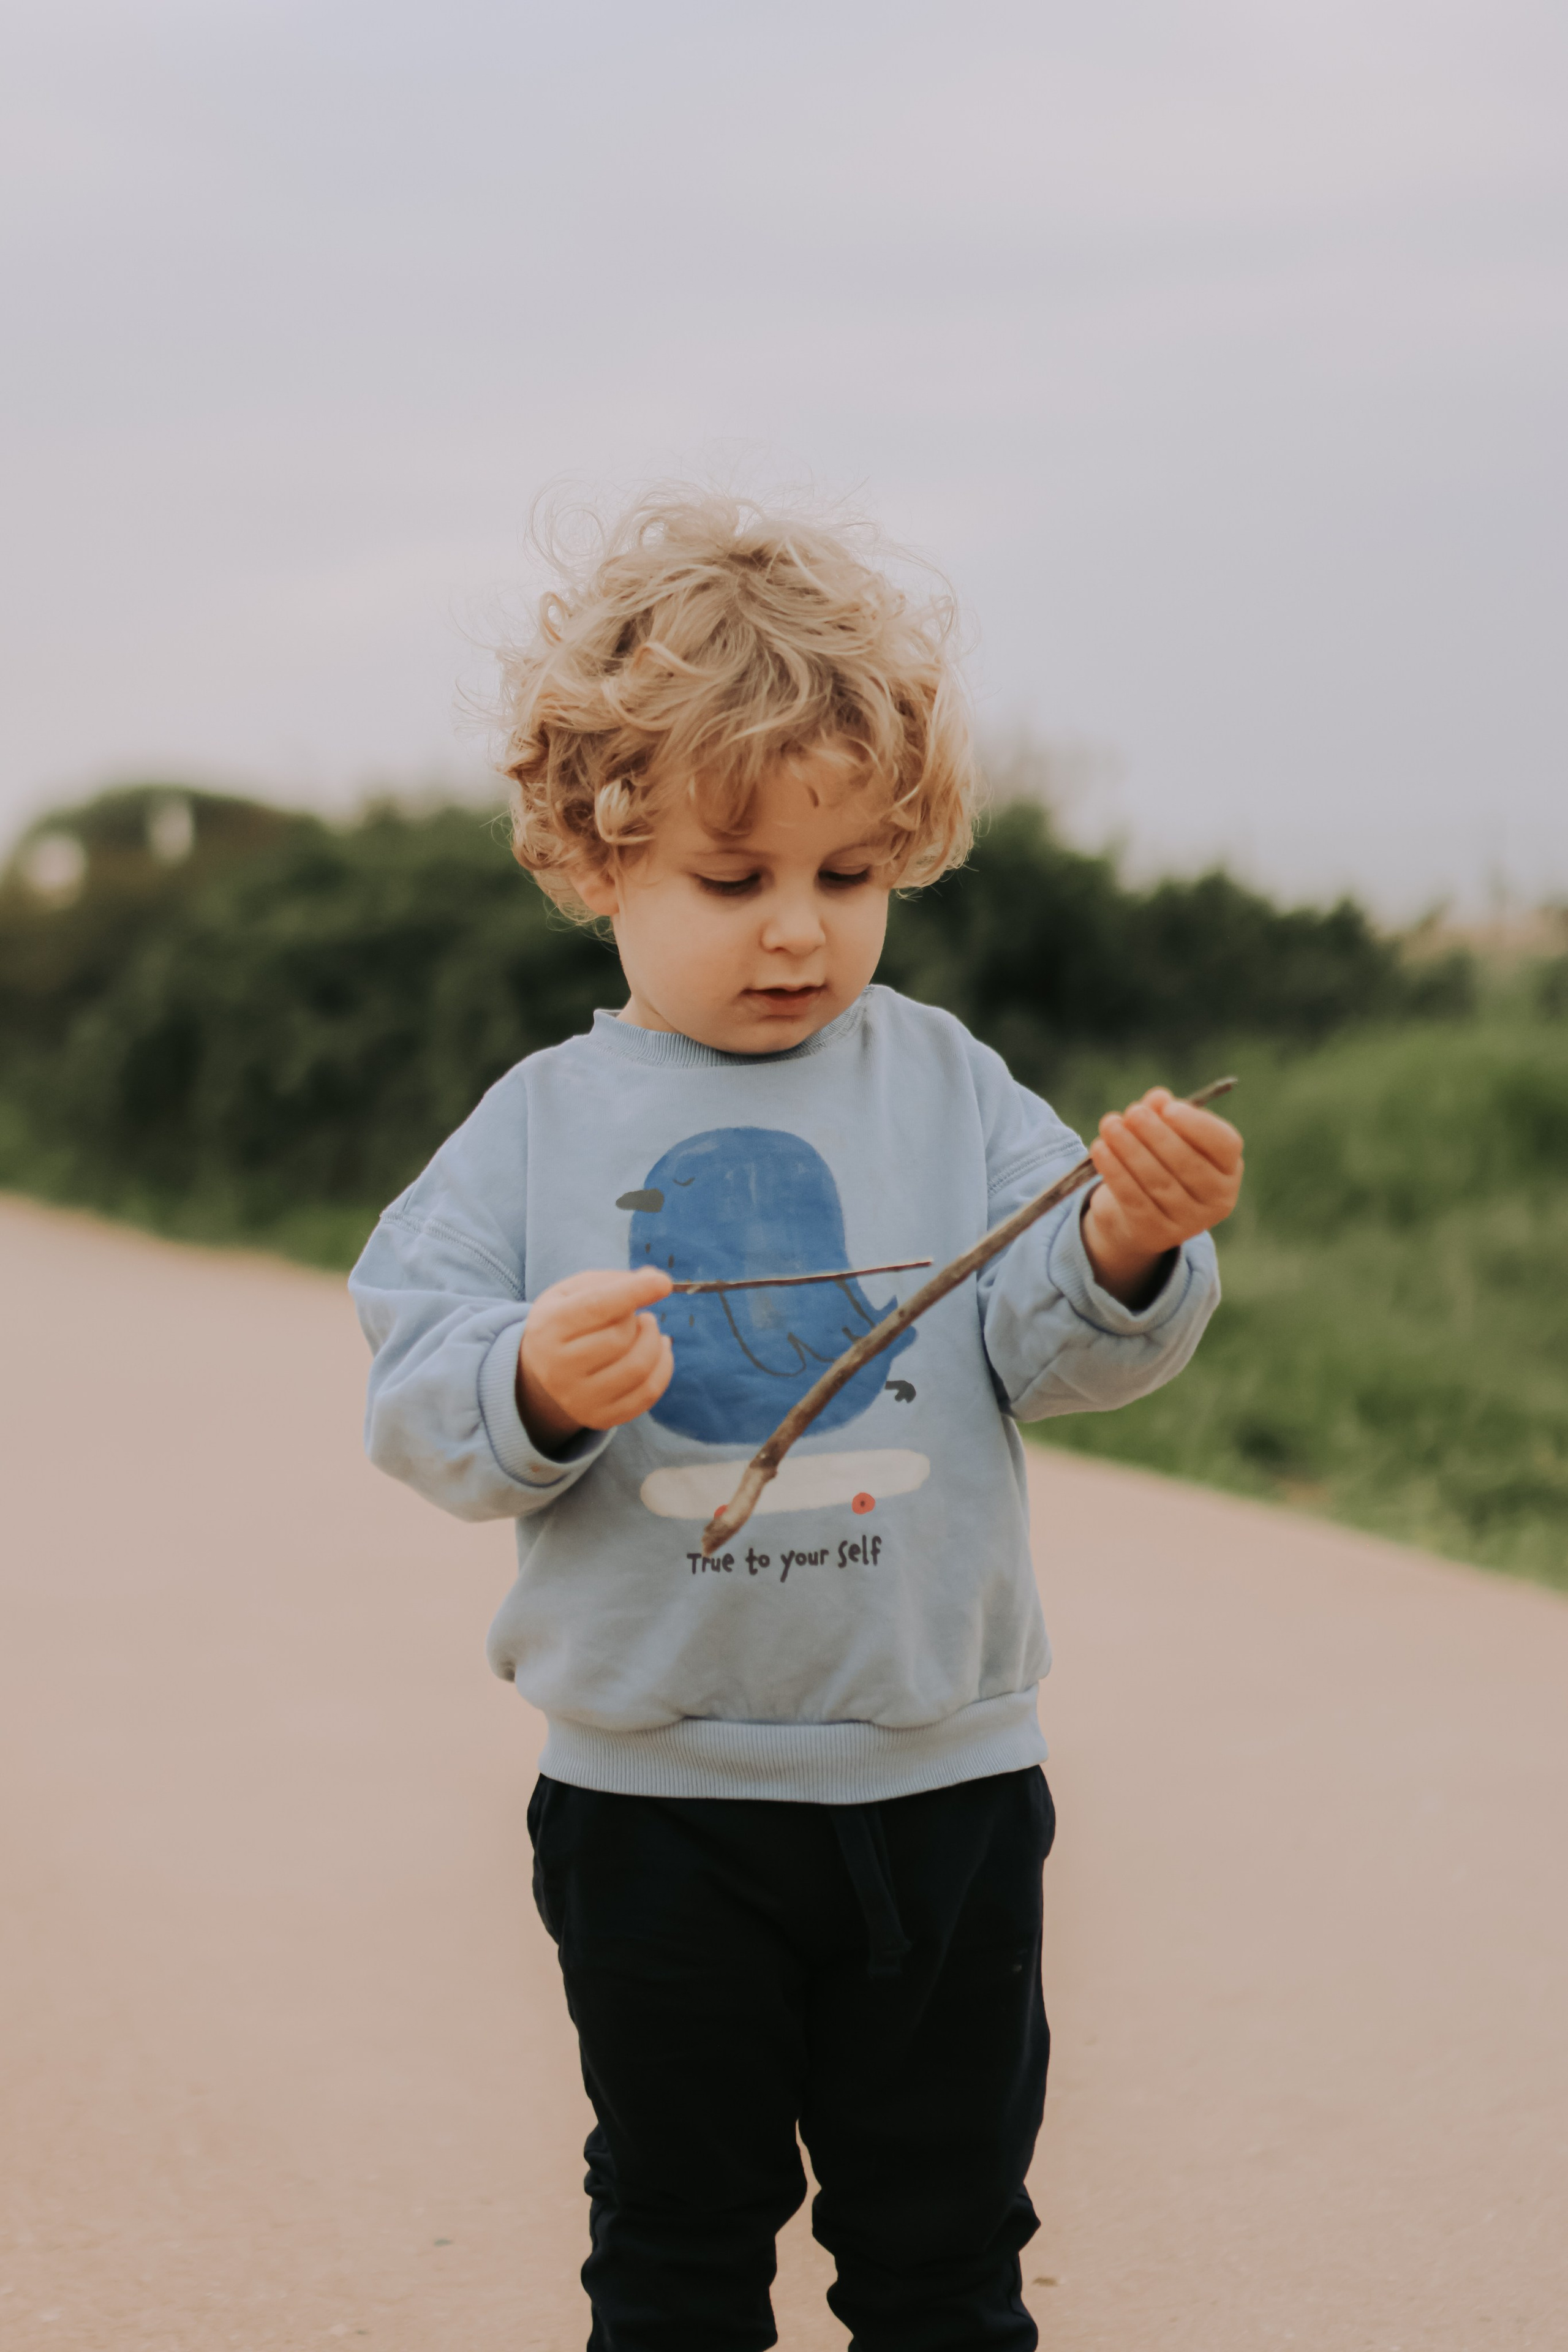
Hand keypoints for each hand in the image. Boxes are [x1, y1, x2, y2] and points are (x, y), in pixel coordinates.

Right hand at [516, 1267, 674, 1451]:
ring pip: (638, 1367)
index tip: (662, 1282)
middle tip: (634, 1315)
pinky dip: (664, 1366)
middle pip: (620, 1337)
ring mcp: (578, 1399)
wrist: (542, 1370)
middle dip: (637, 1319)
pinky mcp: (600, 1418)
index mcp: (549, 1327)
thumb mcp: (573, 1291)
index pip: (596, 1307)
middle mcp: (558, 1369)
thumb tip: (656, 1279)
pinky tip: (658, 1349)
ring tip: (647, 1328)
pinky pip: (648, 1393)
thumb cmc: (565, 1320)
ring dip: (654, 1341)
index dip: (633, 1292)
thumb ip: (612, 1281)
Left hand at [1081, 1087, 1243, 1306]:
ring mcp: (1189, 1221)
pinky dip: (1115, 1172)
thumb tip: (1157, 1098)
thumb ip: (1163, 1114)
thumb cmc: (1159, 1162)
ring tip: (1110, 1125)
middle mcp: (1216, 1198)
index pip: (1225, 1144)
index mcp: (1228, 1168)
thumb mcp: (1164, 1135)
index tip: (1168, 1108)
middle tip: (1132, 1112)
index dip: (1197, 1125)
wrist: (1136, 1215)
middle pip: (1188, 1163)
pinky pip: (1134, 1199)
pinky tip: (1100, 1149)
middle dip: (1156, 1134)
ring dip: (1130, 1150)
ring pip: (1158, 1181)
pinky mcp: (1156, 1234)